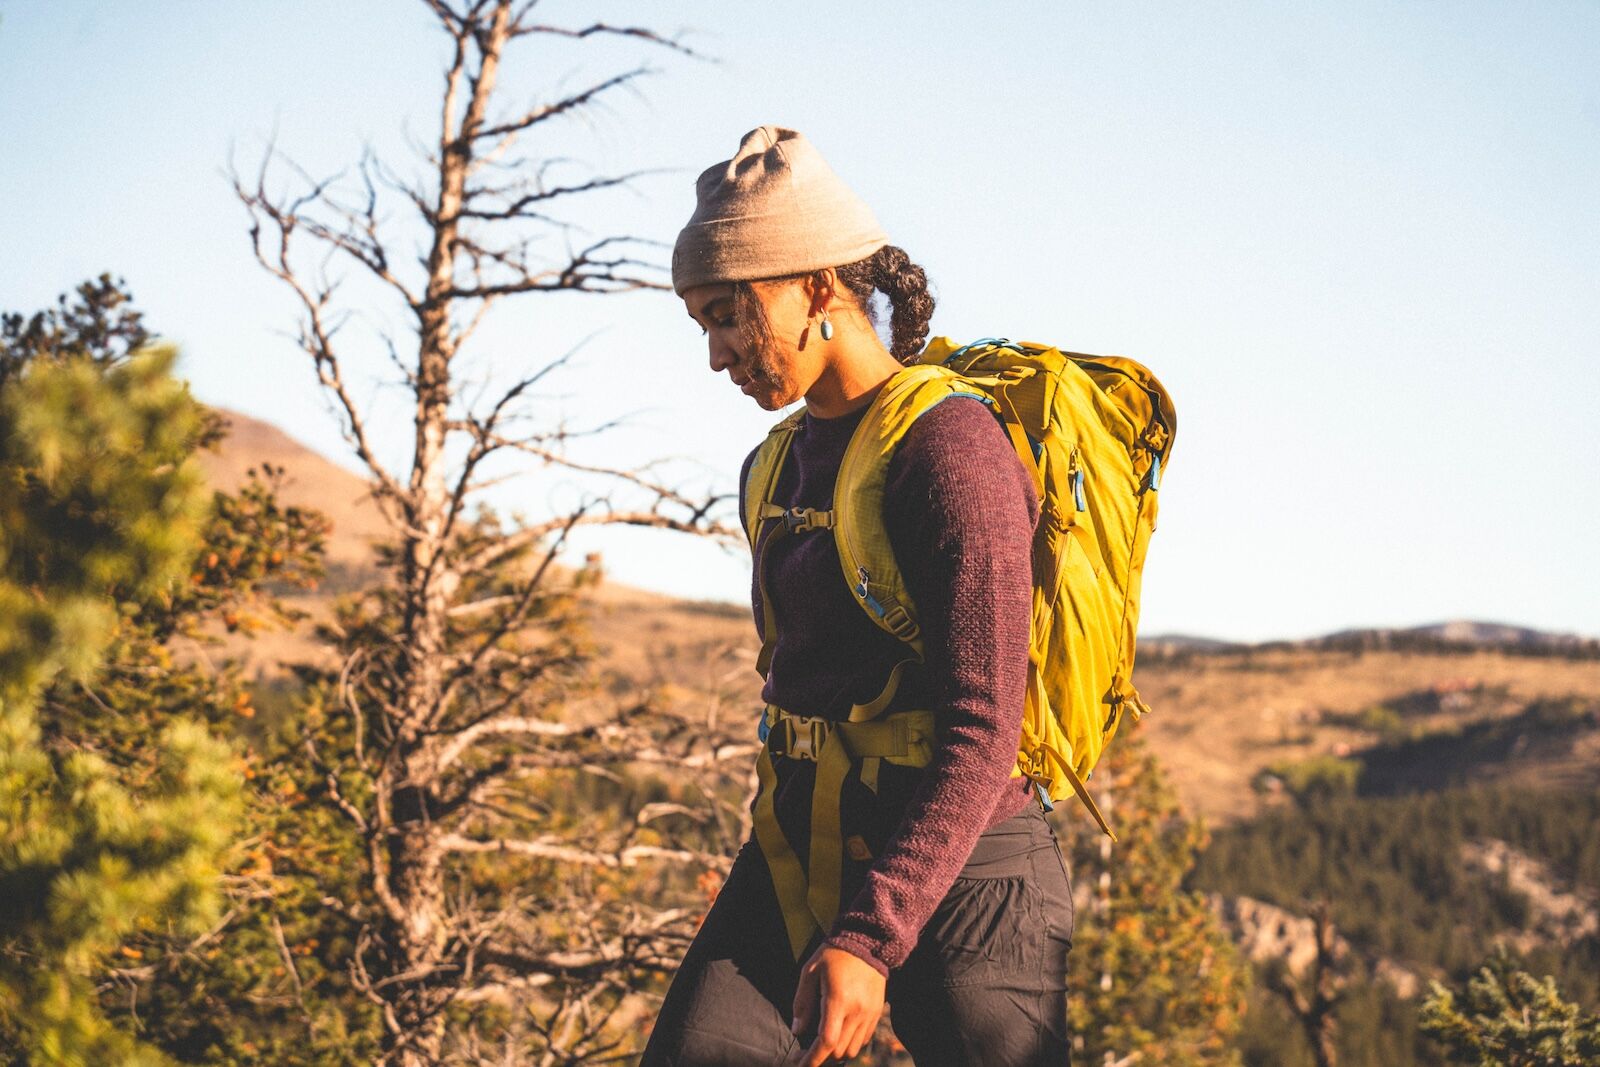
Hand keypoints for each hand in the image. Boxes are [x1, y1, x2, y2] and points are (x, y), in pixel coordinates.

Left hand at [791, 945, 885, 1065]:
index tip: (801, 1065)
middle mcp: (857, 1011)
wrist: (867, 943)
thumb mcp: (810, 972)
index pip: (826, 1041)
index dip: (813, 1059)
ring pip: (852, 1050)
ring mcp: (869, 1014)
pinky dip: (850, 1043)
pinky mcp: (877, 1013)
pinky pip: (863, 1040)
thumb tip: (798, 1030)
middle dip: (821, 1057)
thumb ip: (802, 1002)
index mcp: (838, 1000)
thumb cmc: (833, 955)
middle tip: (806, 1052)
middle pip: (838, 1051)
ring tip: (824, 1044)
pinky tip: (839, 1033)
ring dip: (836, 1052)